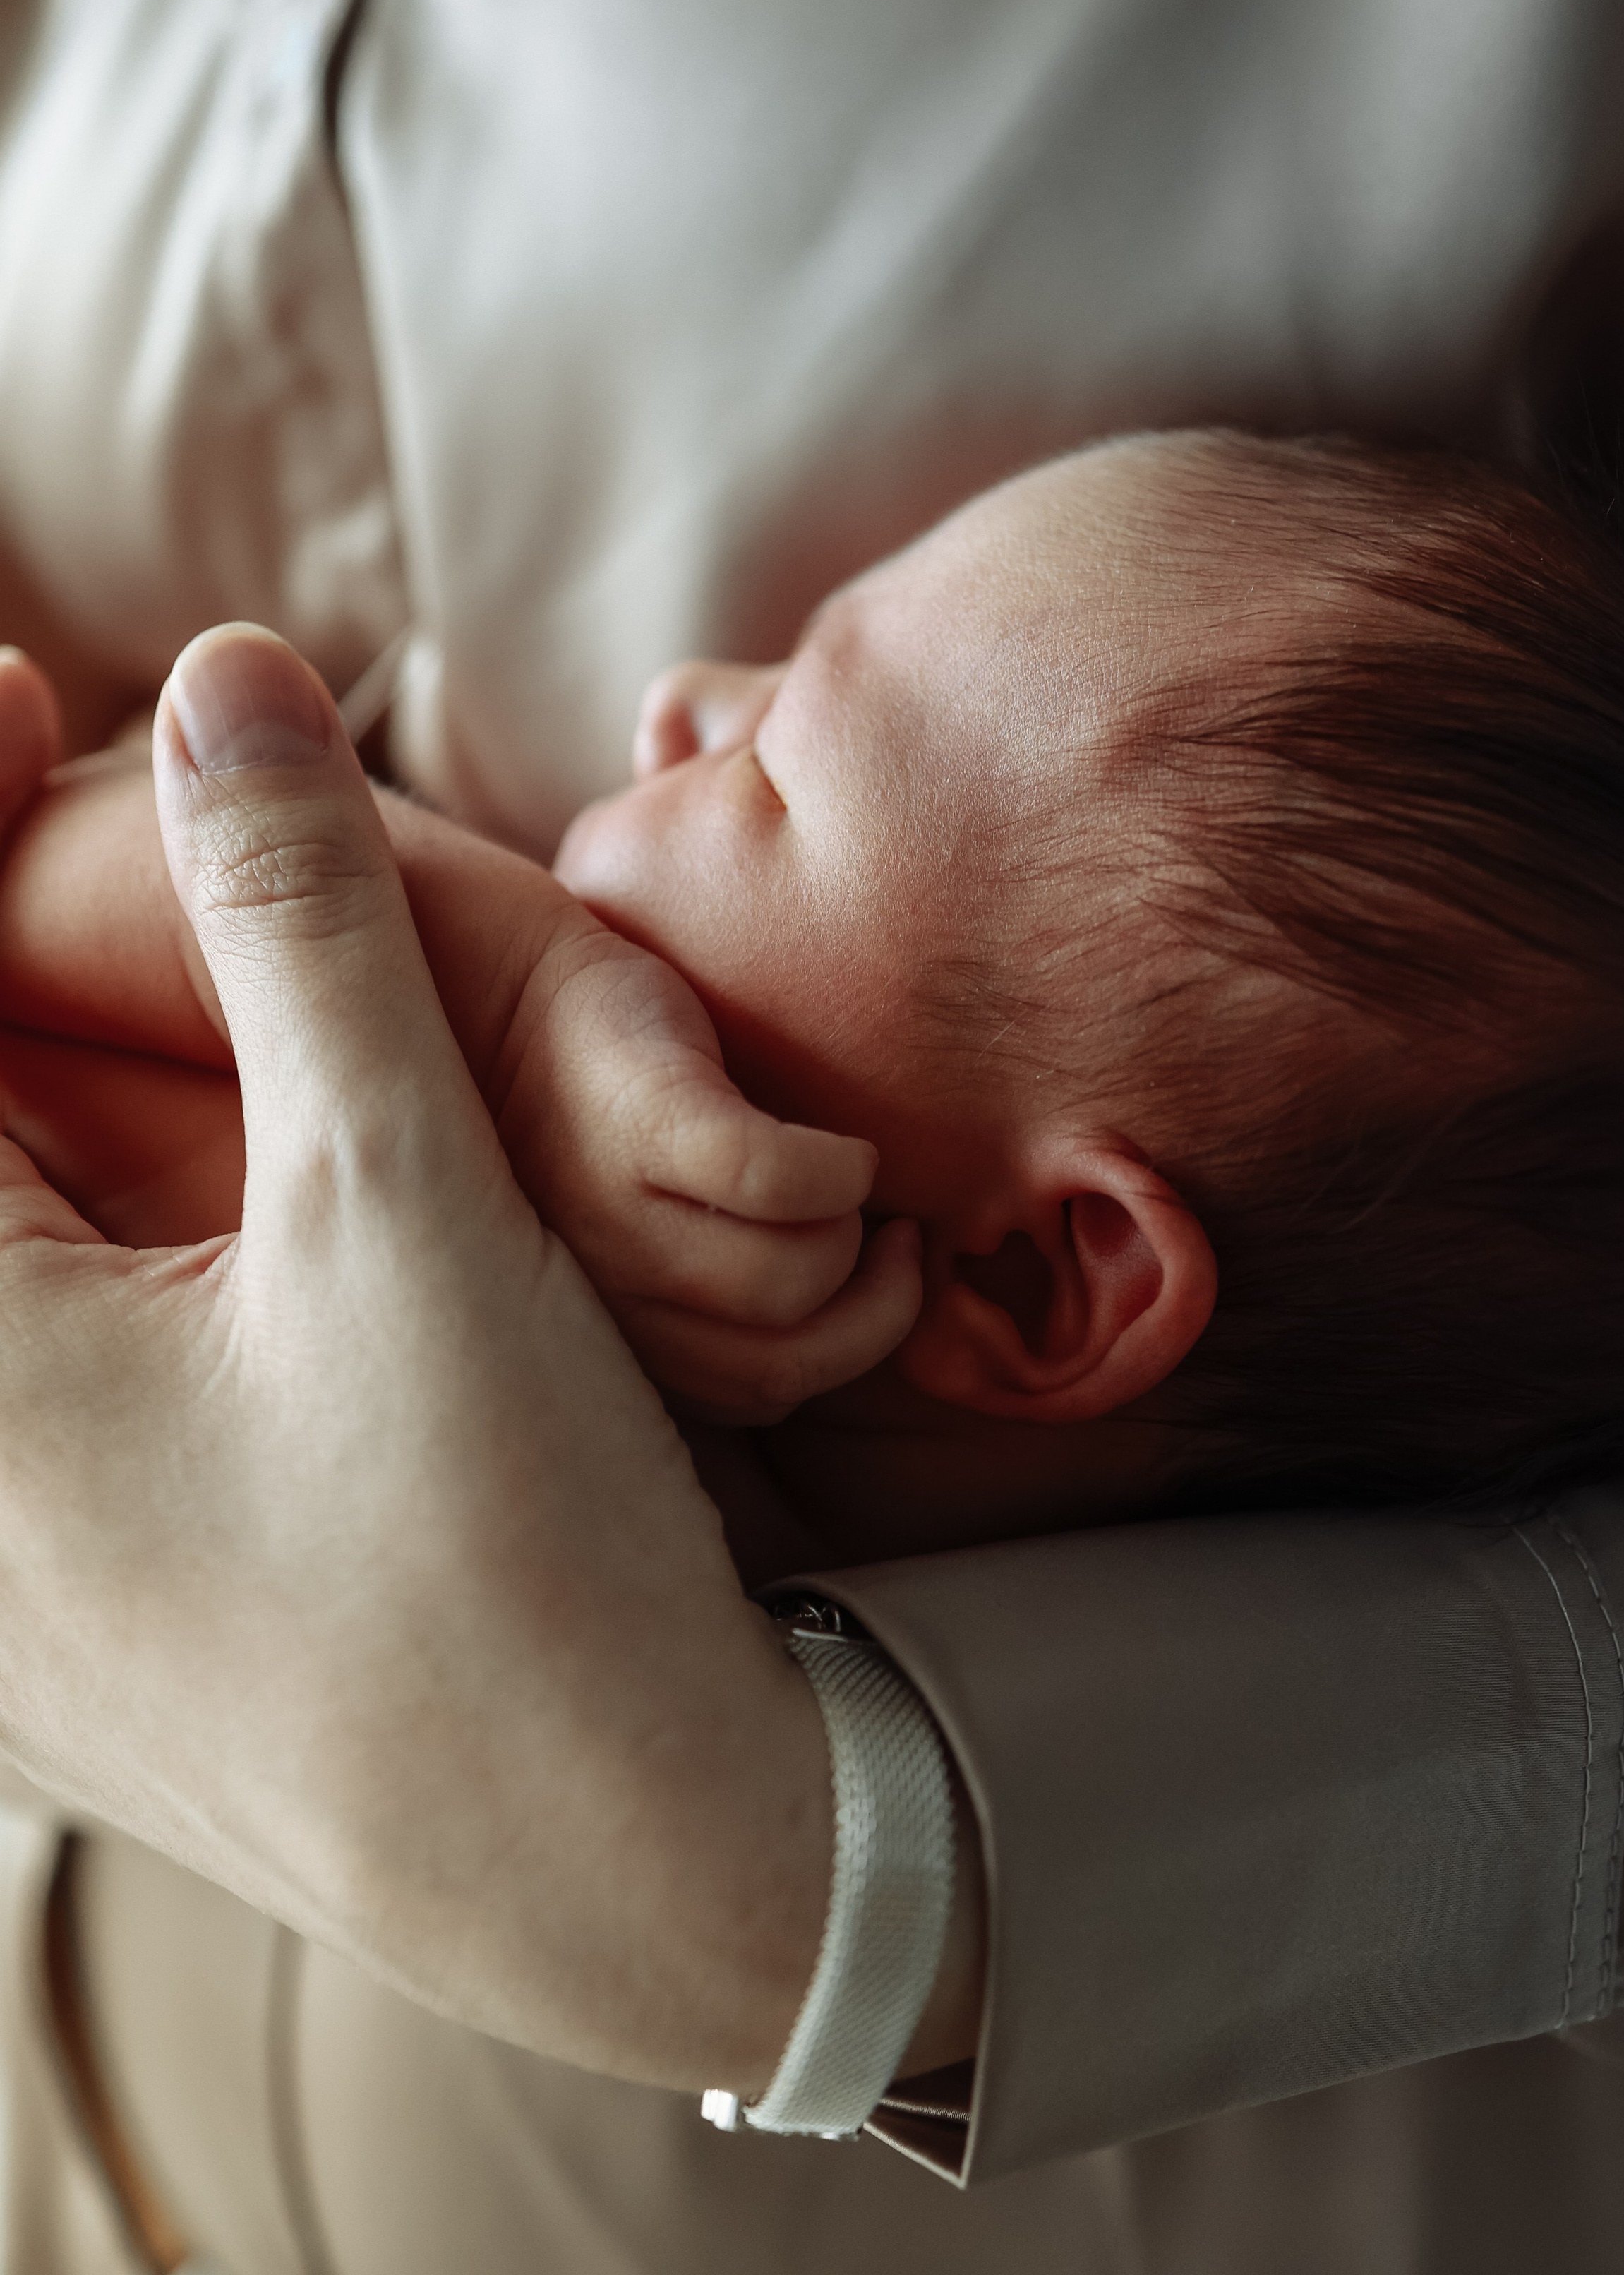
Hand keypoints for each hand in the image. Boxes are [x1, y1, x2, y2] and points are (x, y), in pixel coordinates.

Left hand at [0, 625, 835, 2086]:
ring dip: (68, 1079)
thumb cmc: (506, 1562)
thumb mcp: (410, 1204)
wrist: (625, 1876)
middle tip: (76, 778)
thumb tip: (228, 683)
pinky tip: (217, 1162)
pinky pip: (39, 1356)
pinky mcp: (71, 1607)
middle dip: (21, 953)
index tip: (27, 698)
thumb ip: (300, 927)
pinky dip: (93, 1212)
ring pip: (4, 1236)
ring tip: (187, 951)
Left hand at [385, 793, 921, 1419]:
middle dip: (869, 1311)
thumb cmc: (563, 1095)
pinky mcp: (632, 1110)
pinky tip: (841, 1145)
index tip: (872, 1282)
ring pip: (785, 1285)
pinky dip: (834, 1172)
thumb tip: (840, 1306)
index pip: (753, 1394)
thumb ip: (696, 1280)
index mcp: (592, 1322)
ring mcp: (602, 1202)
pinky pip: (768, 1182)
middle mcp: (585, 1286)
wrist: (464, 959)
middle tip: (889, 1243)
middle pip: (780, 1361)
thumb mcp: (620, 1222)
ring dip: (855, 1238)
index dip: (844, 1350)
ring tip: (857, 1187)